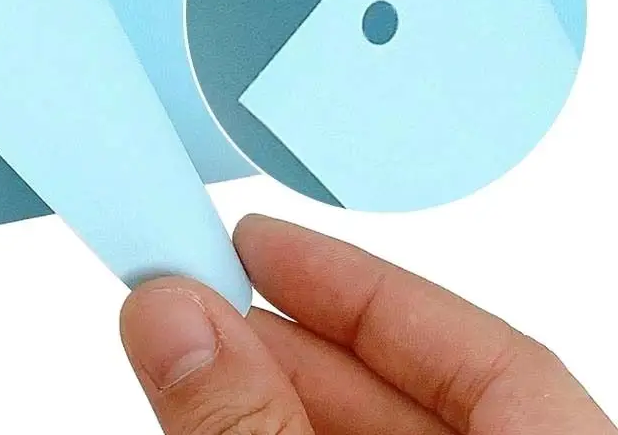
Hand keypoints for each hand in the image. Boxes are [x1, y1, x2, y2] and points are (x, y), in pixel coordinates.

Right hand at [121, 214, 614, 433]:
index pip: (486, 354)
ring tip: (189, 362)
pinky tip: (218, 427)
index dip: (360, 285)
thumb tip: (173, 318)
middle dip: (292, 345)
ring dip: (271, 404)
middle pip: (417, 402)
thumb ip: (255, 428)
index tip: (259, 243)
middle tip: (194, 300)